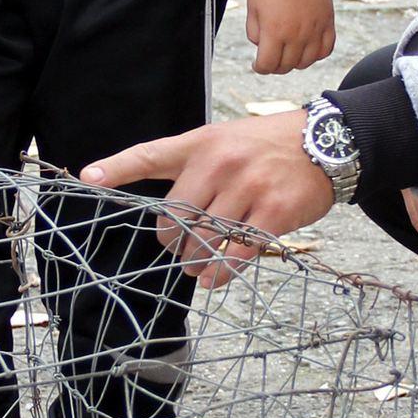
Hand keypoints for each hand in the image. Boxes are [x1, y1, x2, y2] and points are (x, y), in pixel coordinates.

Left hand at [82, 113, 331, 286]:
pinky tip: (215, 278)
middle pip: (175, 217)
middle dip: (173, 240)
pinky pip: (237, 253)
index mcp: (202, 143)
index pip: (151, 154)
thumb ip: (196, 166)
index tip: (87, 178)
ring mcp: (248, 187)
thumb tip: (171, 213)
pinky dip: (221, 272)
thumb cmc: (271, 146)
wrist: (330, 142)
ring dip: (195, 262)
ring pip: (203, 239)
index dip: (117, 168)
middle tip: (180, 248)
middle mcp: (220, 163)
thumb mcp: (227, 139)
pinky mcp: (274, 212)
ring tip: (196, 267)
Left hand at [246, 0, 334, 74]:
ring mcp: (314, 30)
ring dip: (295, 62)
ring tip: (288, 53)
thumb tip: (261, 47)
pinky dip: (316, 54)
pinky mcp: (327, 22)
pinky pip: (326, 49)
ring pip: (307, 62)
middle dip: (275, 66)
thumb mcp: (252, 7)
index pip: (267, 65)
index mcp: (274, 31)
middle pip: (286, 66)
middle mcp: (296, 35)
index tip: (258, 64)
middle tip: (271, 57)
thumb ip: (254, 32)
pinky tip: (308, 48)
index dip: (260, 68)